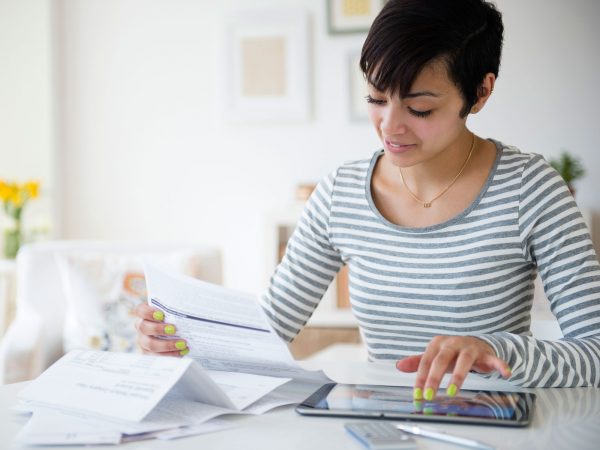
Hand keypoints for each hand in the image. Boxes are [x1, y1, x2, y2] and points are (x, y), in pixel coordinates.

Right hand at [134, 303, 188, 355]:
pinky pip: (156, 356)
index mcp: (145, 313)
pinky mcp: (149, 353)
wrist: (179, 331)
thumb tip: (191, 307)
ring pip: (150, 344)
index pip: (141, 310)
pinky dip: (170, 355)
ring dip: (167, 345)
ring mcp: (144, 341)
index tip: (161, 315)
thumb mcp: (174, 310)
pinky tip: (182, 352)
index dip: (148, 312)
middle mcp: (142, 327)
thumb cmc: (176, 316)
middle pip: (144, 327)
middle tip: (174, 329)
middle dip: (158, 329)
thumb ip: (177, 308)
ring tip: (182, 344)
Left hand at [395, 335, 510, 400]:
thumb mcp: (434, 356)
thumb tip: (399, 365)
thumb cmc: (452, 353)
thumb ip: (417, 362)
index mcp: (437, 344)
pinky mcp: (486, 353)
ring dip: (458, 377)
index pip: (426, 362)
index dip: (420, 378)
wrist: (476, 344)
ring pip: (464, 361)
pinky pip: (493, 359)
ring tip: (452, 392)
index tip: (417, 394)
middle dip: (434, 378)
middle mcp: (452, 343)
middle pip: (441, 360)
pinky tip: (504, 373)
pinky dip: (499, 365)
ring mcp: (470, 347)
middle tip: (429, 394)